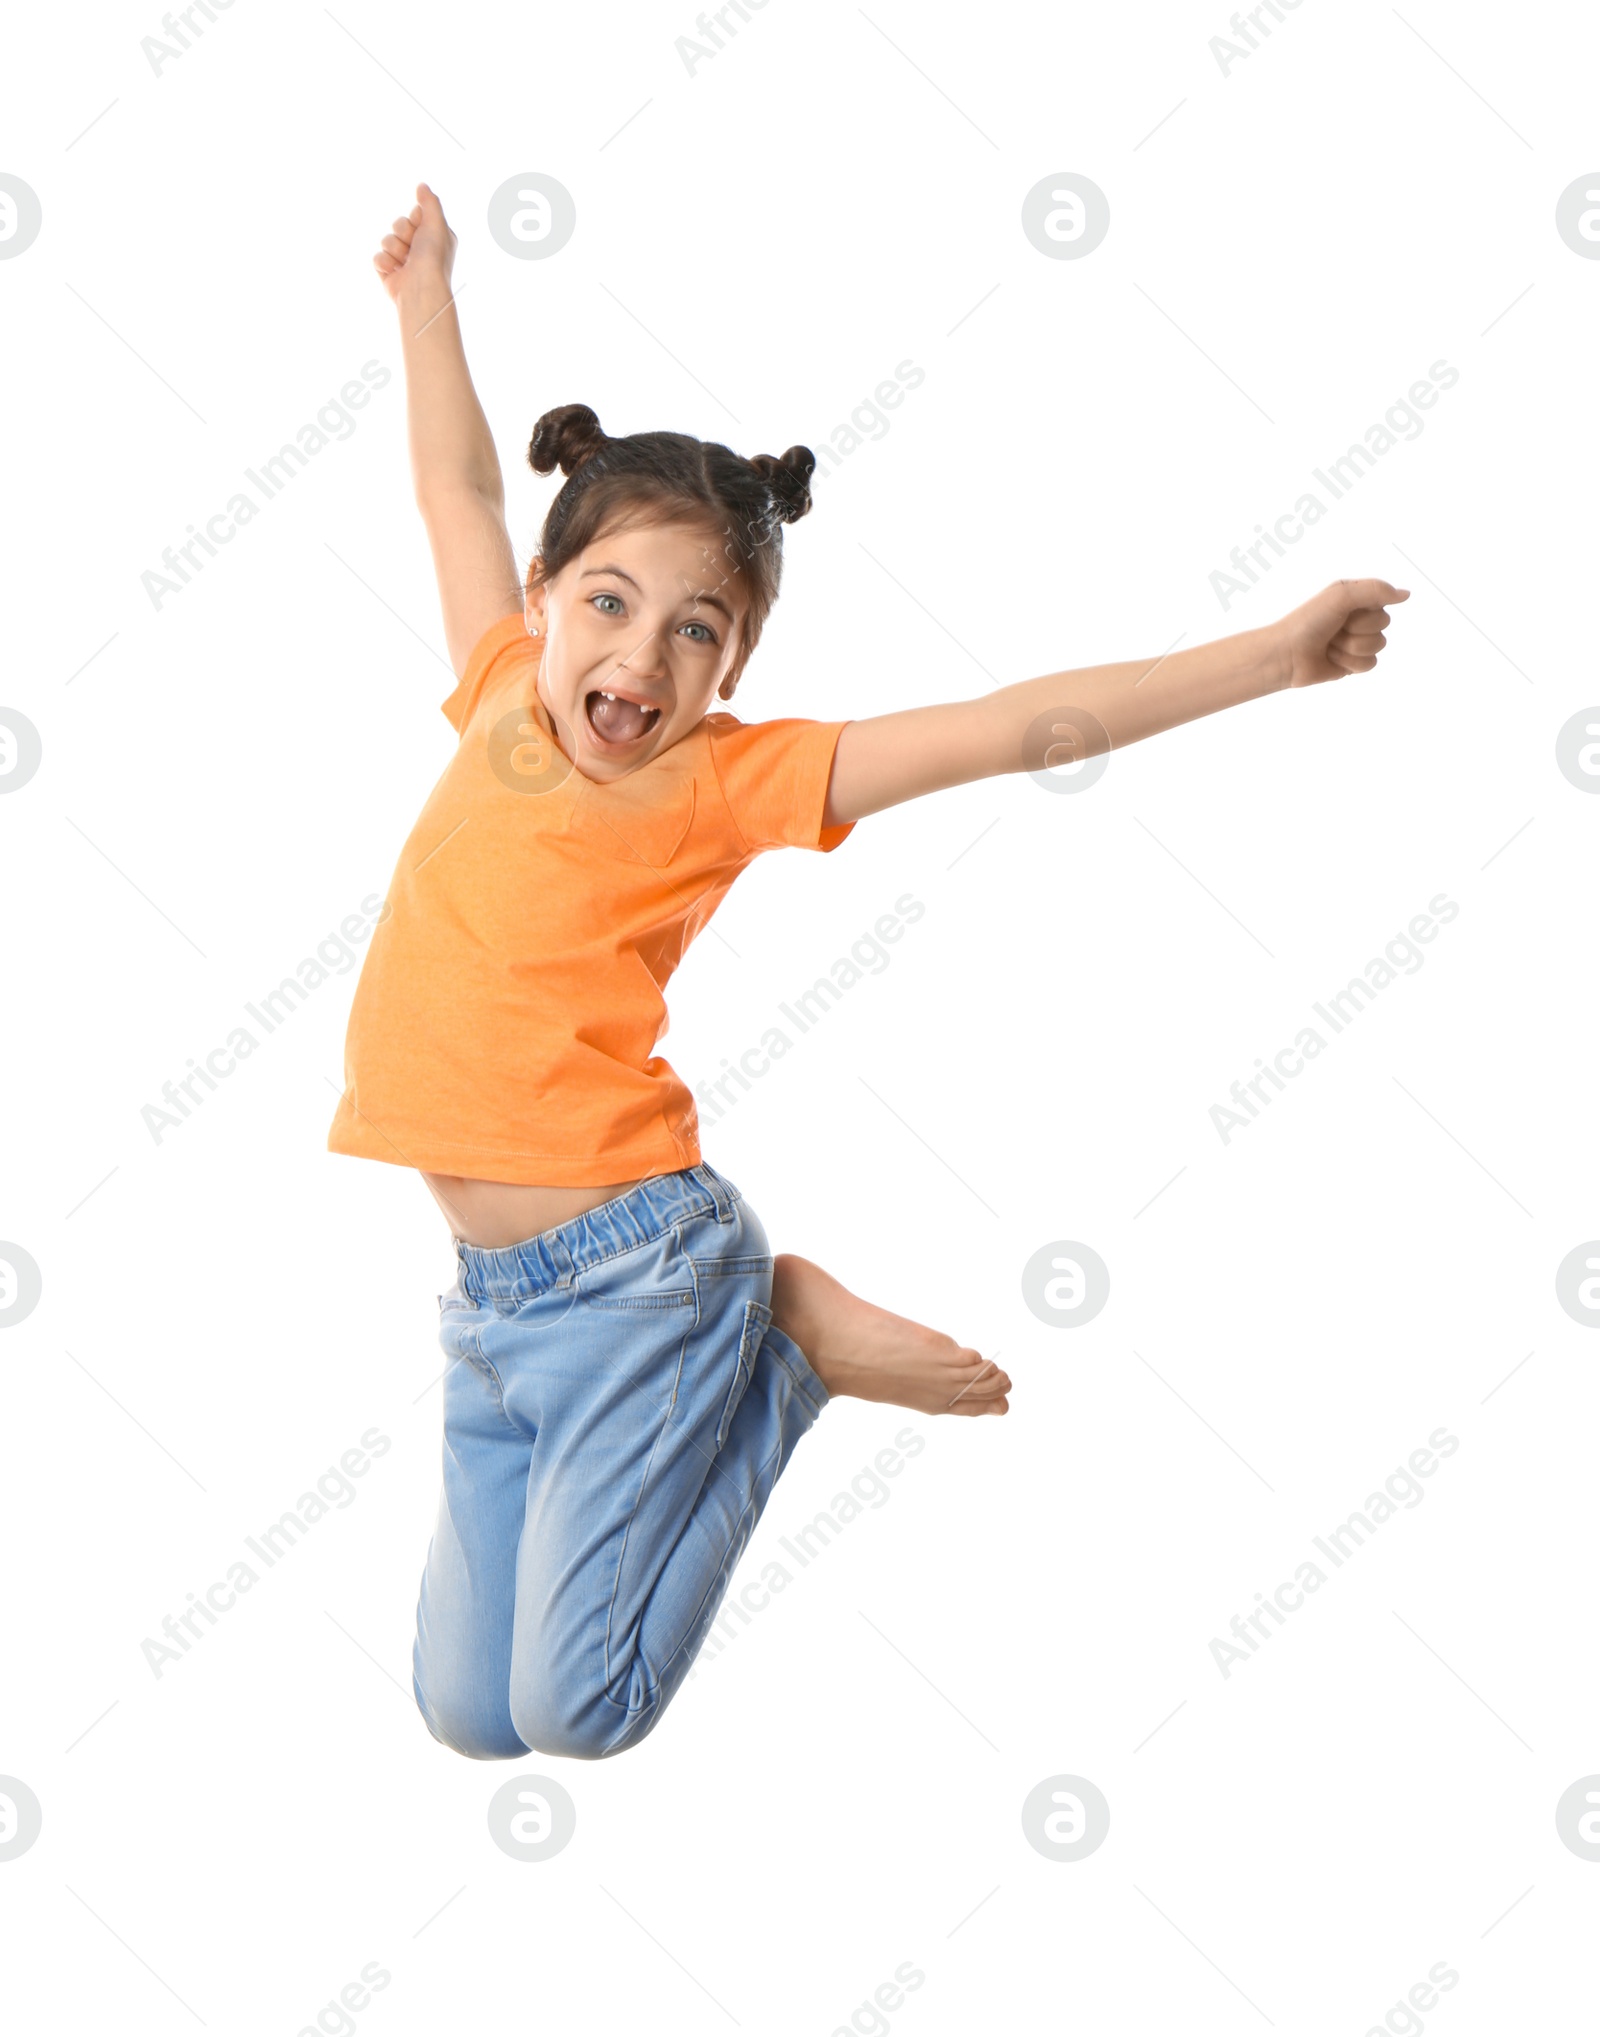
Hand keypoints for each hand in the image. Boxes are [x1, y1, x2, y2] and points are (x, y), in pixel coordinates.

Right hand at [372, 181, 456, 304]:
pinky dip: (385, 263)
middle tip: (414, 248)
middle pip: (399, 224)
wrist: (420, 289)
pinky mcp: (389, 273)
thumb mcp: (436, 223)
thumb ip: (430, 202)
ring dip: (394, 248)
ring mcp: (403, 261)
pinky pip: (377, 257)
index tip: (424, 230)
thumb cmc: (432, 258)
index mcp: (435, 238)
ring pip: (387, 240)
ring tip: (406, 262)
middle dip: (403, 233)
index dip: (416, 219)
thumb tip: (422, 186)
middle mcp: (420, 249)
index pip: (416, 214)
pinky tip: (395, 272)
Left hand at [1272, 578, 1410, 688]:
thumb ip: (1376, 590)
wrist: (1287, 655)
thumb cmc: (1308, 621)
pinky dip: (1351, 662)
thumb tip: (1406, 594)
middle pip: (1383, 624)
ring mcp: (1357, 641)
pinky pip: (1371, 664)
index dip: (1365, 609)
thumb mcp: (1341, 595)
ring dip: (1351, 647)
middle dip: (1356, 629)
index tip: (1343, 611)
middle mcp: (1358, 618)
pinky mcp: (1353, 663)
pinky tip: (1332, 659)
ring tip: (1330, 645)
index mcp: (1356, 598)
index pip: (1383, 601)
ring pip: (1379, 645)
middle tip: (1333, 629)